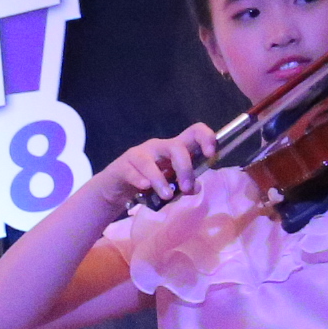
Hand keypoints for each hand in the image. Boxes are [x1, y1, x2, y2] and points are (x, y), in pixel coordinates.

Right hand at [98, 125, 218, 215]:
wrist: (116, 188)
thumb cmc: (148, 183)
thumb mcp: (170, 185)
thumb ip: (184, 185)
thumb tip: (196, 188)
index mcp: (174, 149)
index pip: (194, 133)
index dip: (206, 138)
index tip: (211, 155)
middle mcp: (158, 147)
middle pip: (176, 147)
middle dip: (184, 168)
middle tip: (186, 188)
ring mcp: (140, 154)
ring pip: (151, 161)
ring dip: (160, 180)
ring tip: (167, 196)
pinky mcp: (123, 165)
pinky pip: (133, 171)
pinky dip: (140, 180)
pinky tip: (144, 188)